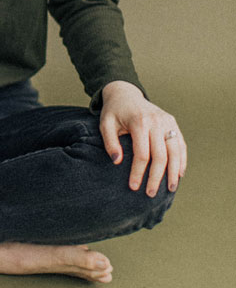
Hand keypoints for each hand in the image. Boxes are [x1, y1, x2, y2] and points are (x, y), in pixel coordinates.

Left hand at [99, 80, 186, 196]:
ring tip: (170, 188)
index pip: (142, 154)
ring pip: (175, 151)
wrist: (125, 93)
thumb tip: (117, 162)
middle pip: (161, 155)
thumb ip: (110, 142)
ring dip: (174, 172)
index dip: (138, 173)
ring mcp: (167, 121)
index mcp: (139, 121)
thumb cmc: (114, 112)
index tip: (134, 187)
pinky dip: (181, 160)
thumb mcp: (105, 124)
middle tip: (151, 193)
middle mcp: (156, 121)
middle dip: (156, 177)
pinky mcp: (172, 122)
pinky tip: (179, 174)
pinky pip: (180, 144)